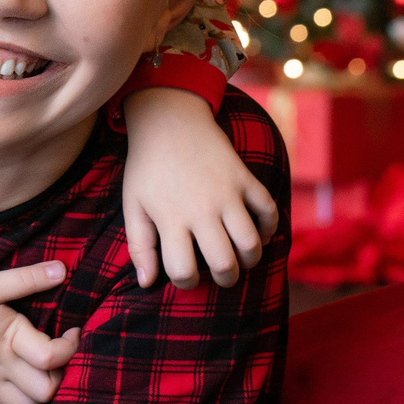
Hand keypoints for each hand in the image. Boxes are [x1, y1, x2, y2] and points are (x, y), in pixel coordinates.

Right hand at [0, 265, 79, 403]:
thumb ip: (26, 279)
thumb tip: (62, 268)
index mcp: (10, 340)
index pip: (53, 357)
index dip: (71, 347)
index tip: (71, 331)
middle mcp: (1, 368)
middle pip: (44, 392)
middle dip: (58, 378)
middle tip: (53, 359)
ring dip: (34, 396)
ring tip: (32, 375)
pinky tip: (4, 390)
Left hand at [120, 87, 278, 289]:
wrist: (169, 119)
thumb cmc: (147, 166)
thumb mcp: (133, 204)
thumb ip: (139, 246)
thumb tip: (147, 284)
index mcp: (170, 217)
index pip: (184, 271)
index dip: (185, 282)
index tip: (186, 273)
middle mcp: (201, 208)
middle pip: (225, 263)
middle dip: (226, 278)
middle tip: (222, 273)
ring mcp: (226, 193)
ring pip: (252, 243)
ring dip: (250, 258)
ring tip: (241, 257)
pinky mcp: (244, 178)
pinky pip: (270, 210)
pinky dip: (270, 226)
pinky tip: (258, 231)